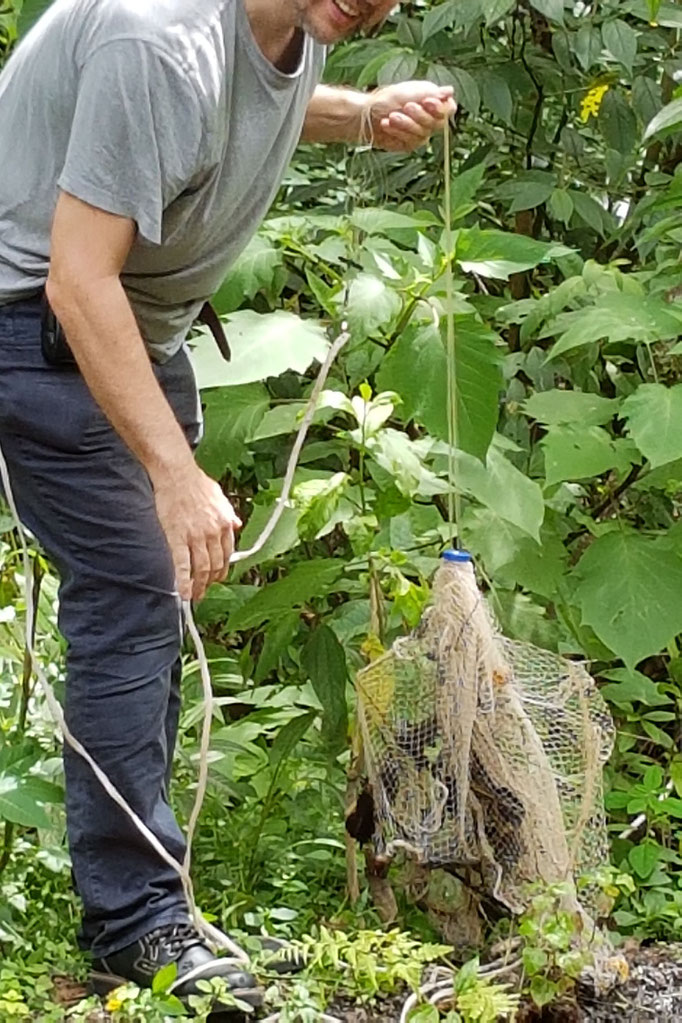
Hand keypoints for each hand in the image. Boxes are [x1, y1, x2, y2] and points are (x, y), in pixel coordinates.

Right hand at [153, 465, 241, 601]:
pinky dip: (184, 581)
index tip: (217, 577)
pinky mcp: (177, 538)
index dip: (222, 569)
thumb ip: (229, 513)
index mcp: (225, 523)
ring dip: (199, 586)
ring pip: (201, 569)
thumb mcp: (220, 497)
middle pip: (215, 565)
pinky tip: (184, 593)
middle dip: (211, 581)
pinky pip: (182, 565)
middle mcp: (213, 533)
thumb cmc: (196, 482)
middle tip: (205, 590)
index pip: (227, 553)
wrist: (177, 474)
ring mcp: (196, 537)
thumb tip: (238, 525)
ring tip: (196, 596)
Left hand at [364, 82, 455, 151]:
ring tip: (391, 116)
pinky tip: (386, 125)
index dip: (439, 107)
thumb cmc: (388, 99)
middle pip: (436, 123)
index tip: (426, 101)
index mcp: (433, 103)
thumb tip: (450, 91)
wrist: (367, 114)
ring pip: (423, 134)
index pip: (449, 109)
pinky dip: (397, 132)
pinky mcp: (409, 145)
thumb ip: (430, 92)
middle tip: (405, 106)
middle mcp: (430, 120)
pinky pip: (410, 142)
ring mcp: (421, 135)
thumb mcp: (409, 91)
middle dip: (419, 115)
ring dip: (405, 124)